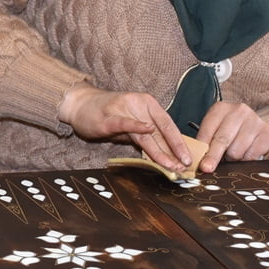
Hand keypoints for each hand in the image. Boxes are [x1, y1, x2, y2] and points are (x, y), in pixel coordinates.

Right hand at [58, 82, 191, 171]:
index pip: (168, 124)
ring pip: (146, 132)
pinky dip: (137, 126)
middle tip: (185, 165)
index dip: (179, 142)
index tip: (189, 158)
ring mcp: (123, 109)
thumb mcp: (131, 122)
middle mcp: (139, 104)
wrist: (80, 104)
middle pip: (161, 129)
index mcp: (147, 104)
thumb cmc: (107, 114)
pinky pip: (125, 123)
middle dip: (174, 149)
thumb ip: (147, 134)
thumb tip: (168, 152)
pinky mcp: (108, 118)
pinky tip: (147, 130)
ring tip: (171, 164)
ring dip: (159, 150)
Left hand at [195, 101, 268, 171]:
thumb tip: (201, 162)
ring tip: (231, 155)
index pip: (208, 131)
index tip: (202, 164)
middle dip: (214, 157)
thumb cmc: (227, 129)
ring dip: (232, 159)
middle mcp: (239, 111)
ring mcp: (254, 120)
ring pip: (237, 151)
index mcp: (221, 108)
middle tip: (209, 168)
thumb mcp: (213, 130)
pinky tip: (244, 153)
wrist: (249, 123)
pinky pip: (252, 156)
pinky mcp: (267, 132)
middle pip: (223, 140)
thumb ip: (205, 143)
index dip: (204, 149)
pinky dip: (246, 160)